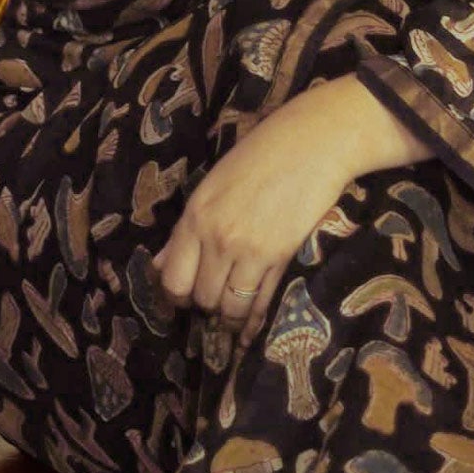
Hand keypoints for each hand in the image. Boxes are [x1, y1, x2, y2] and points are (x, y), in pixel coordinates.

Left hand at [154, 100, 359, 344]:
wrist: (314, 143)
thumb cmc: (261, 155)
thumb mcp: (212, 185)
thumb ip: (186, 229)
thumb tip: (159, 265)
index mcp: (195, 216)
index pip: (173, 278)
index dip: (177, 296)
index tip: (185, 297)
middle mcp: (218, 238)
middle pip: (202, 297)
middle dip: (207, 305)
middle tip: (215, 301)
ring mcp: (250, 251)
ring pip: (230, 306)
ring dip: (230, 317)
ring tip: (234, 315)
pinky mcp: (281, 258)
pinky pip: (262, 303)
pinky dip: (255, 321)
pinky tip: (251, 329)